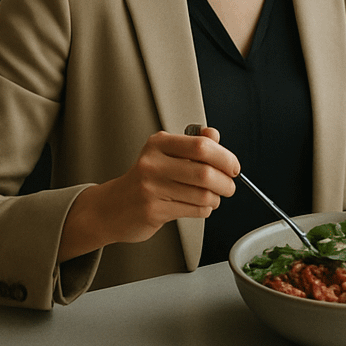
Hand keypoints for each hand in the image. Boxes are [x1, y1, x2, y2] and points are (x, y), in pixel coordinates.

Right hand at [58, 126, 238, 261]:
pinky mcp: (153, 210)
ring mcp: (151, 188)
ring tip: (213, 197)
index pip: (201, 146)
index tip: (233, 166)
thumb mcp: (164, 154)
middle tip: (229, 185)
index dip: (224, 157)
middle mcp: (153, 163)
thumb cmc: (143, 180)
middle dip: (225, 182)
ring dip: (215, 199)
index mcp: (158, 143)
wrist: (111, 207)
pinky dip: (204, 210)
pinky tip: (199, 206)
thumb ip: (192, 143)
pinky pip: (193, 210)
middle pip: (204, 173)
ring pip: (202, 195)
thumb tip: (214, 135)